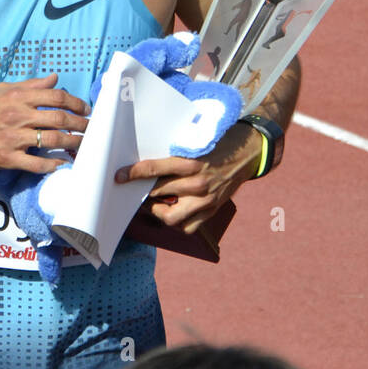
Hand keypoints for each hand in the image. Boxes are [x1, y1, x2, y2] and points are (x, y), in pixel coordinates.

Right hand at [0, 73, 89, 173]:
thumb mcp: (2, 90)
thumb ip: (30, 85)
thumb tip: (54, 77)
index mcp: (18, 97)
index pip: (56, 96)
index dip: (76, 103)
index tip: (86, 109)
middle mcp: (17, 115)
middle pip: (59, 119)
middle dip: (80, 124)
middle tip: (91, 129)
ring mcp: (12, 138)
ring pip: (52, 141)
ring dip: (72, 144)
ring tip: (83, 146)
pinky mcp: (6, 158)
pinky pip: (35, 164)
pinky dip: (52, 166)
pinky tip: (62, 165)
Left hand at [115, 122, 260, 234]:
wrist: (248, 152)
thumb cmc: (219, 143)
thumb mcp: (196, 141)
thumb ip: (175, 152)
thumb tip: (148, 161)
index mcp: (191, 161)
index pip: (154, 169)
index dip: (133, 173)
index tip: (119, 176)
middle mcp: (197, 183)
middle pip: (158, 193)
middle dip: (142, 192)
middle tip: (133, 191)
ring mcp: (205, 200)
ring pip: (170, 216)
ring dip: (157, 210)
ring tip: (152, 204)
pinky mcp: (212, 210)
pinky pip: (188, 226)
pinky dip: (177, 223)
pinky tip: (172, 212)